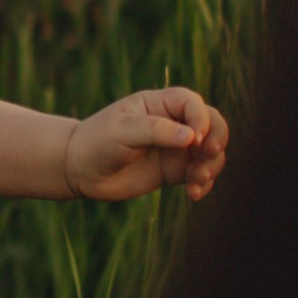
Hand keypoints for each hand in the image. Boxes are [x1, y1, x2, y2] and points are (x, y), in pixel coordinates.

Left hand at [64, 85, 228, 204]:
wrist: (80, 170)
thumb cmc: (98, 141)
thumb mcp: (124, 130)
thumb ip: (157, 130)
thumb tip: (192, 137)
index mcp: (159, 104)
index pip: (192, 103)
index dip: (201, 118)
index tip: (194, 138)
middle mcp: (173, 123)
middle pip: (212, 123)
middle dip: (216, 139)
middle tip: (207, 156)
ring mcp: (176, 148)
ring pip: (210, 151)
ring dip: (212, 165)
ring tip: (197, 181)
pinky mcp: (175, 171)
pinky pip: (200, 174)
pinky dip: (204, 184)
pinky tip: (194, 194)